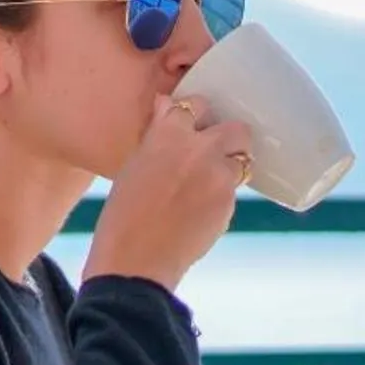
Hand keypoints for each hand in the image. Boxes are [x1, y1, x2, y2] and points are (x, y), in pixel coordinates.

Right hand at [80, 94, 252, 291]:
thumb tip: (167, 107)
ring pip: (241, 160)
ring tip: (209, 185)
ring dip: (229, 167)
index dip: (196, 115)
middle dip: (229, 137)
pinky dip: (222, 196)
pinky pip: (233, 190)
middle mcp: (199, 149)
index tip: (193, 124)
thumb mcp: (133, 166)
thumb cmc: (123, 216)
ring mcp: (219, 176)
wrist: (136, 261)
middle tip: (213, 153)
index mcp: (168, 134)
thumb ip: (156, 135)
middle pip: (235, 128)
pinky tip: (201, 210)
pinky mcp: (229, 203)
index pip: (196, 104)